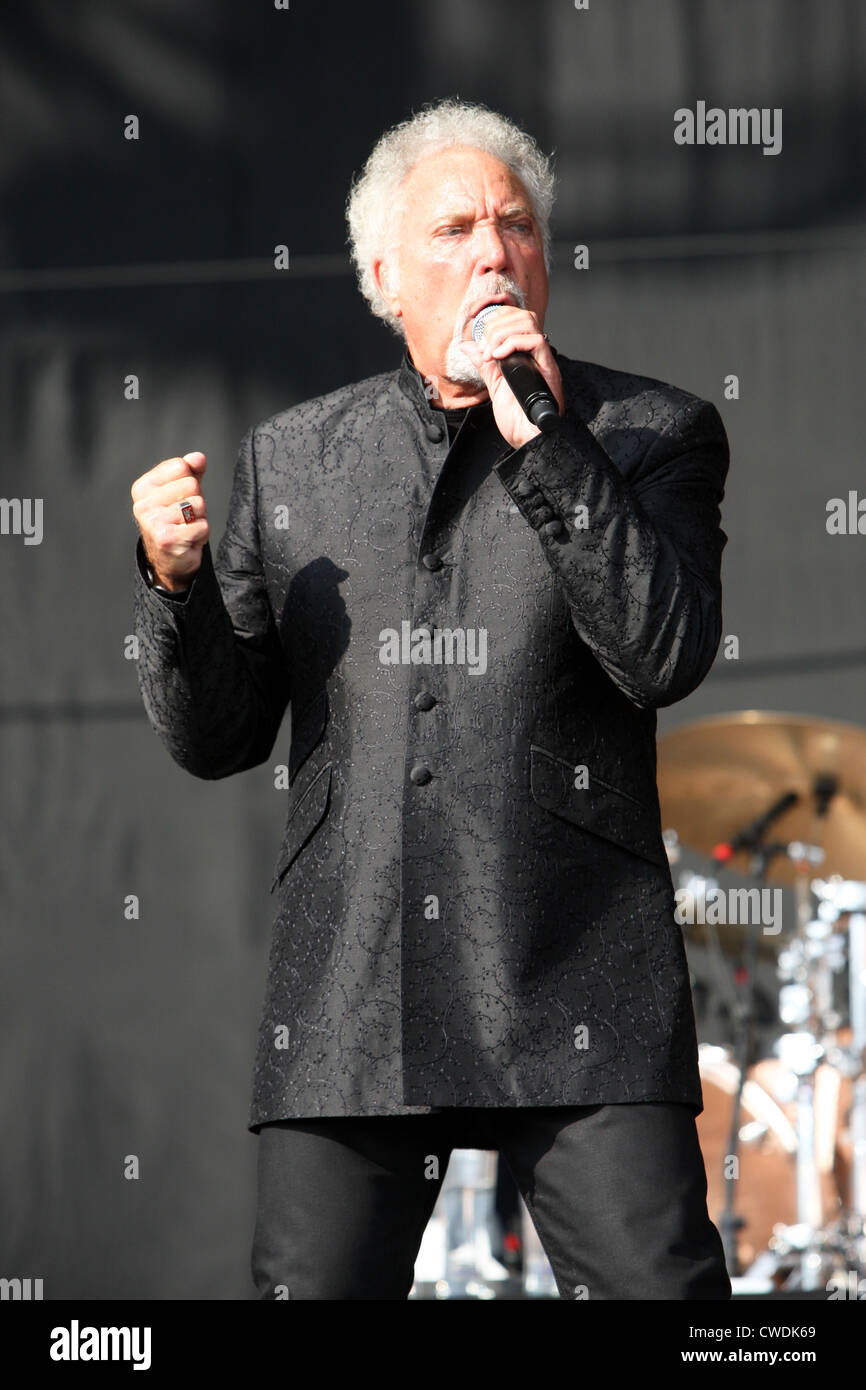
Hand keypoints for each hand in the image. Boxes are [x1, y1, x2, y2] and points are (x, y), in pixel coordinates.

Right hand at [131, 452, 208, 588]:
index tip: (180, 498)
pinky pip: (202, 526)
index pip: (181, 466)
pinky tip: (188, 540)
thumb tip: (198, 458)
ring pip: (198, 505)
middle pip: (192, 485)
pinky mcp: (166, 538)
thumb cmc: (177, 521)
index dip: (190, 482)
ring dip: (199, 519)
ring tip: (186, 528)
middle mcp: (143, 503)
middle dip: (197, 502)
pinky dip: (201, 535)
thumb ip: (191, 471)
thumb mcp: (183, 491)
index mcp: (143, 487)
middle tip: (185, 518)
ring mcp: (152, 521)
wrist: (170, 559)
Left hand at [460, 306, 563, 449]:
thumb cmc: (517, 420)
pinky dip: (513, 343)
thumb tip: (467, 346)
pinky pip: (536, 341)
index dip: (495, 319)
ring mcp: (543, 360)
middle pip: (522, 315)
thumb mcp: (494, 386)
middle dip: (496, 325)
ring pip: (529, 322)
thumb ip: (484, 364)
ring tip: (491, 355)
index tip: (480, 339)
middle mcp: (537, 354)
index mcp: (525, 355)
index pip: (515, 319)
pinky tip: (499, 357)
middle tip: (485, 350)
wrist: (529, 440)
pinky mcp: (549, 369)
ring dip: (502, 333)